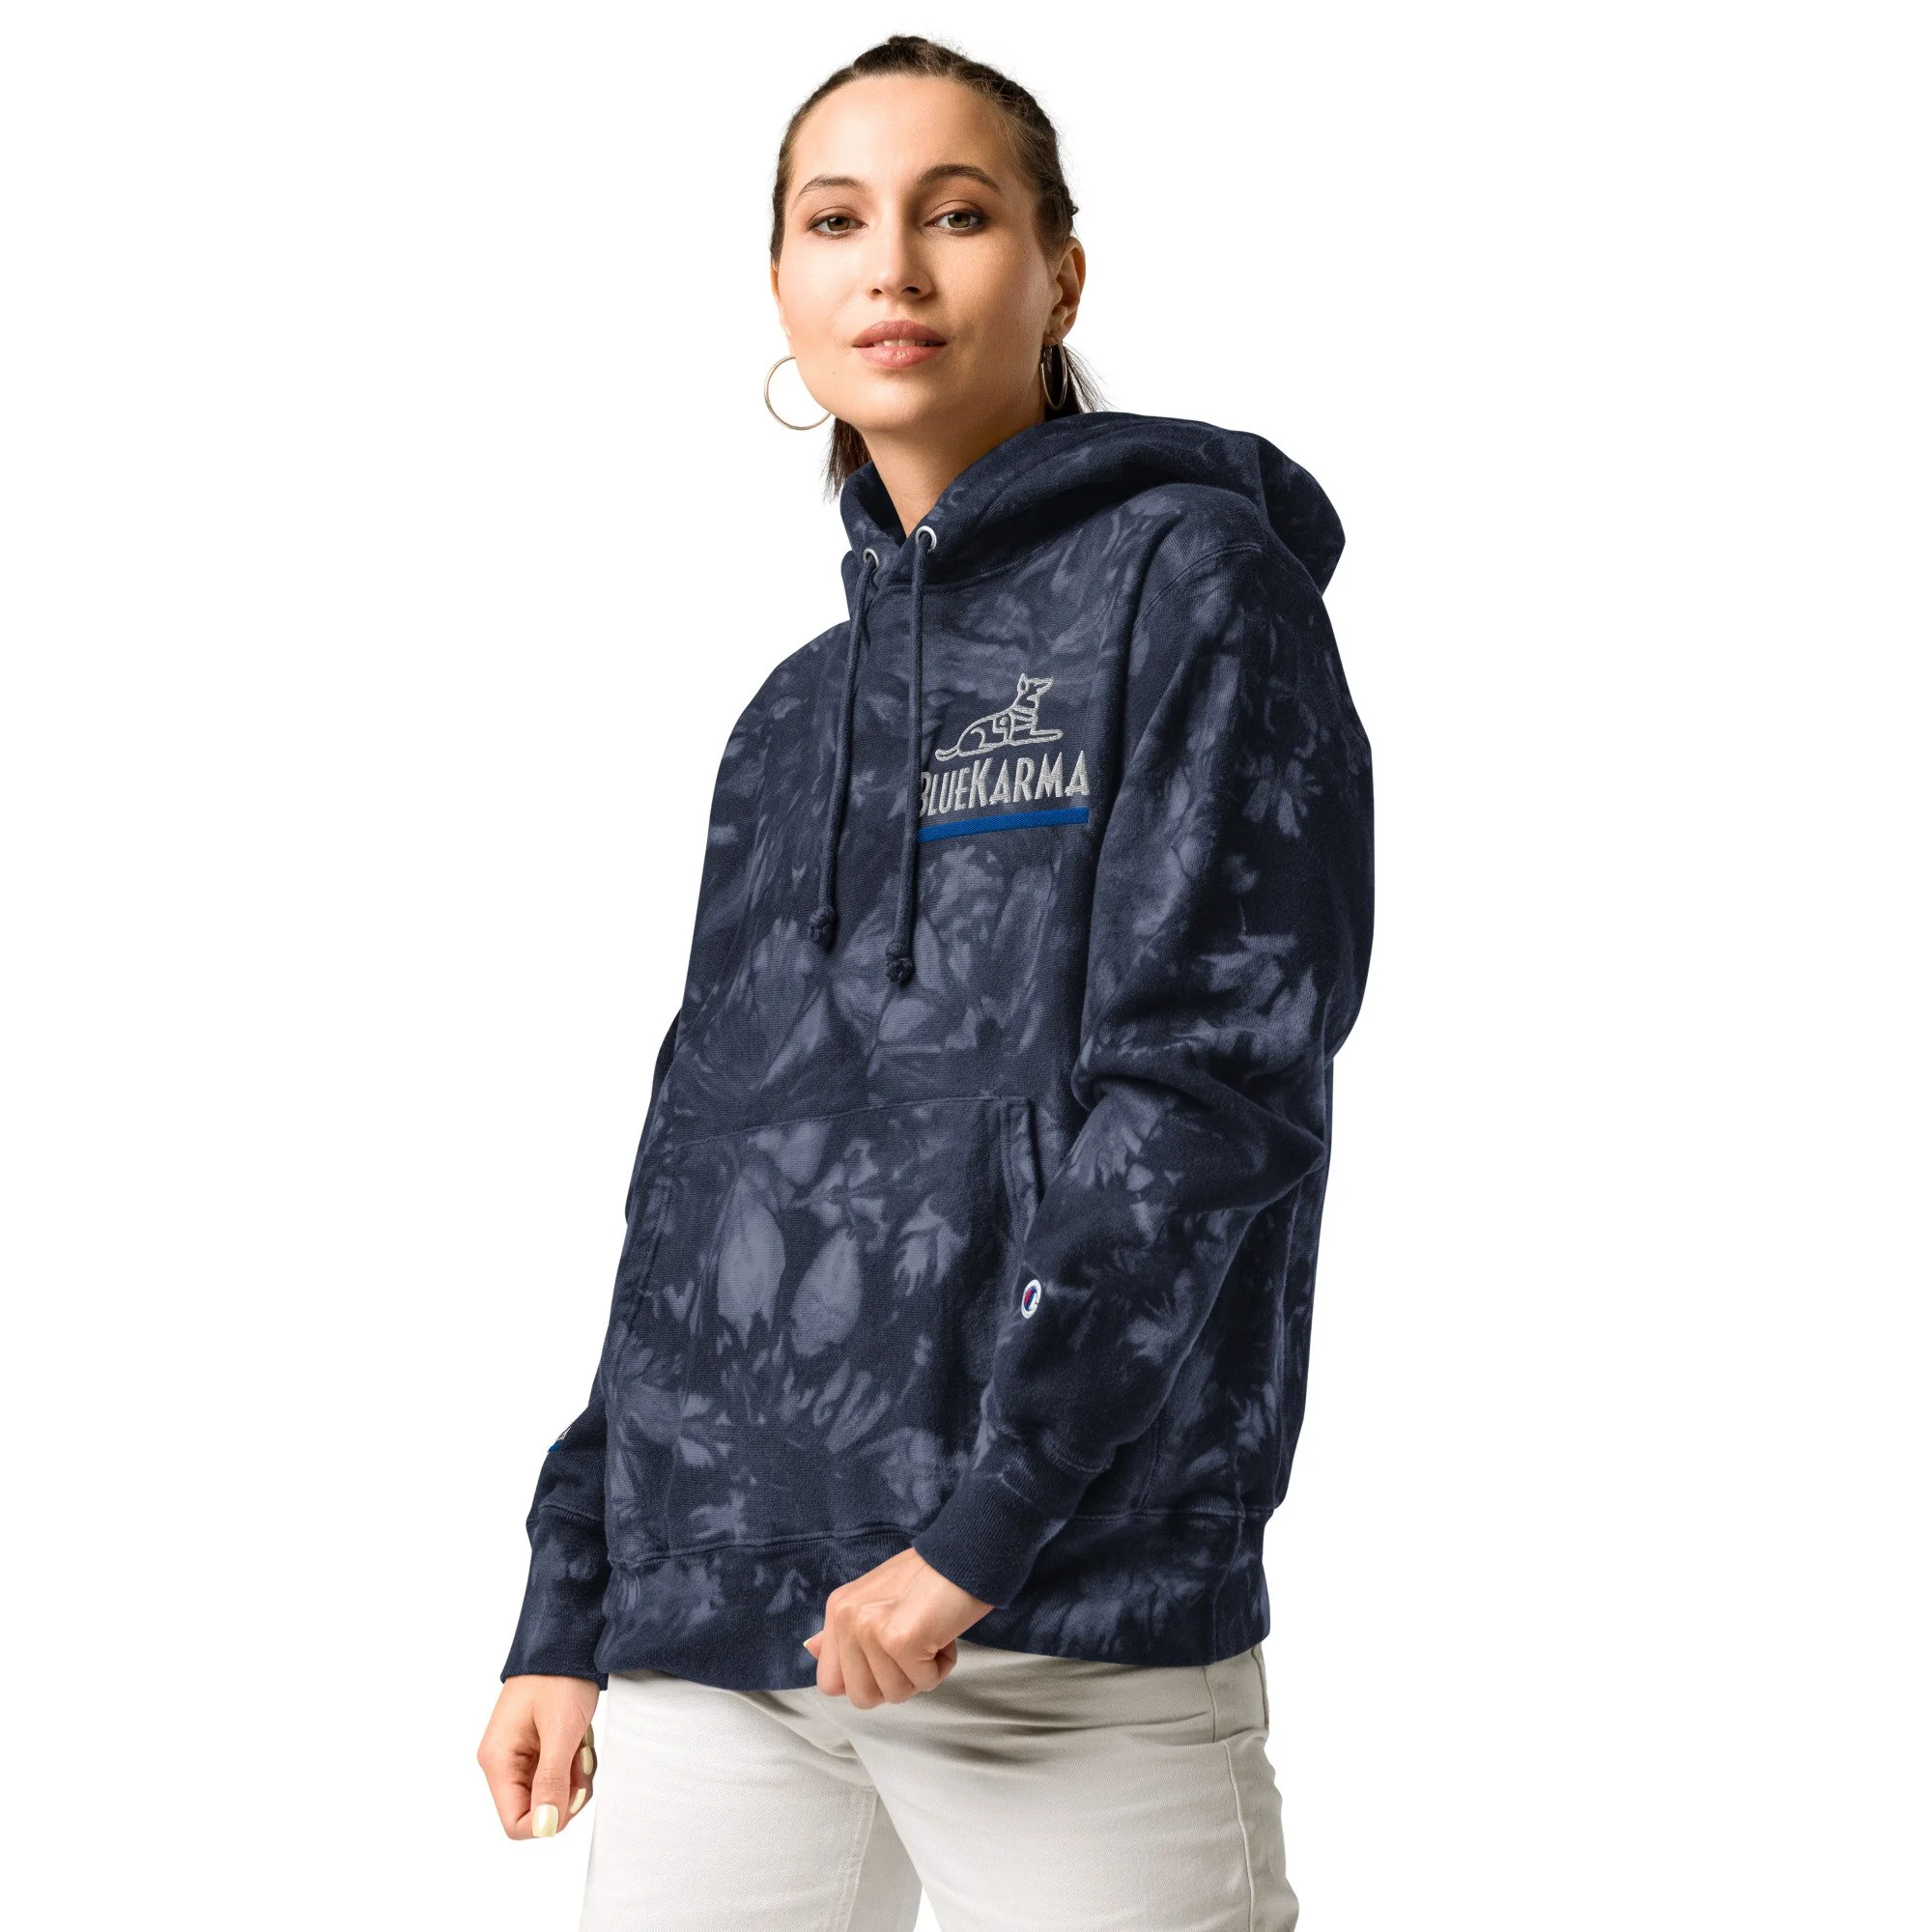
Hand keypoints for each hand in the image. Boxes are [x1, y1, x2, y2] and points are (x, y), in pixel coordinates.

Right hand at [477, 1674, 600, 1837]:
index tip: (572, 1789)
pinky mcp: (535, 1748)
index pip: (515, 1823)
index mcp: (498, 1761)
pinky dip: (574, 1762)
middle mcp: (503, 1762)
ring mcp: (519, 1755)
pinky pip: (557, 1773)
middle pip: (537, 1809)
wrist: (565, 1641)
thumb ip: (551, 1781)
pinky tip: (579, 1738)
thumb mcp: (560, 1731)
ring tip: (580, 1742)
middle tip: (579, 1757)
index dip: (548, 1818)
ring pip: (551, 1792)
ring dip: (574, 1775)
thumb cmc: (558, 1678)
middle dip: (566, 1791)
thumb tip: (544, 1829)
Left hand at [802, 1545, 994, 1705]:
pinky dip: (941, 1666)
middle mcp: (847, 1617)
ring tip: (930, 1636)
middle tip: (914, 1648)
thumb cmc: (928, 1580)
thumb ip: (843, 1631)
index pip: (829, 1683)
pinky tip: (944, 1635)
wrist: (965, 1555)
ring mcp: (870, 1628)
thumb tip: (810, 1649)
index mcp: (838, 1609)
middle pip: (861, 1697)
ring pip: (895, 1694)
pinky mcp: (899, 1639)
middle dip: (896, 1682)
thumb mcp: (875, 1599)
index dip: (865, 1682)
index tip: (889, 1660)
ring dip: (922, 1673)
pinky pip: (923, 1682)